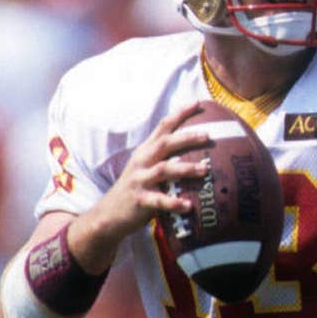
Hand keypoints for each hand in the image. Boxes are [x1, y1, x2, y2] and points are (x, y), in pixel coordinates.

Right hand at [77, 102, 213, 258]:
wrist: (109, 214)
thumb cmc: (137, 189)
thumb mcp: (146, 168)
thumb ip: (165, 158)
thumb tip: (197, 150)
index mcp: (146, 151)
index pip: (163, 127)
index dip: (180, 114)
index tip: (198, 103)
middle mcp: (142, 162)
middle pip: (164, 144)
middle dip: (186, 138)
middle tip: (207, 135)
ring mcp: (139, 180)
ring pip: (164, 170)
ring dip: (186, 168)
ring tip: (206, 169)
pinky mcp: (140, 200)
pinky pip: (159, 201)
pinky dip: (174, 203)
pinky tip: (189, 205)